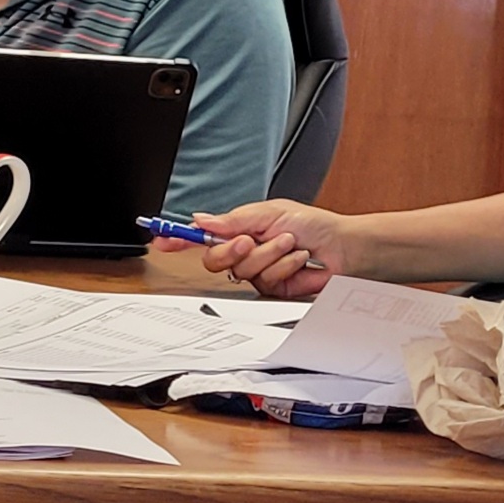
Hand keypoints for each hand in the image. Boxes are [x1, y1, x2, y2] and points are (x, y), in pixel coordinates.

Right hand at [150, 201, 347, 298]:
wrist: (342, 247)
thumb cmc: (313, 225)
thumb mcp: (270, 212)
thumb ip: (233, 220)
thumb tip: (202, 220)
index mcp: (241, 229)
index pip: (203, 235)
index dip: (179, 239)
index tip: (161, 239)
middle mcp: (246, 252)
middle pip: (213, 261)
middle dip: (231, 250)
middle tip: (248, 240)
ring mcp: (259, 271)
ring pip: (242, 271)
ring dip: (268, 253)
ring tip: (288, 243)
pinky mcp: (274, 289)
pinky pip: (265, 282)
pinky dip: (283, 266)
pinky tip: (297, 258)